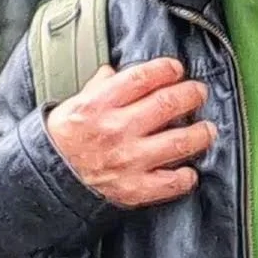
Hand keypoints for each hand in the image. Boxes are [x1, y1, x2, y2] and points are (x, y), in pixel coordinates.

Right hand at [45, 58, 214, 207]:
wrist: (49, 179)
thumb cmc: (63, 140)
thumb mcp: (73, 104)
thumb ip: (99, 87)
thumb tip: (116, 72)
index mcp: (99, 105)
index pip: (142, 78)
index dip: (166, 69)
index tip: (177, 69)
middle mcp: (116, 130)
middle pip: (168, 104)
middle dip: (191, 94)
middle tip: (199, 93)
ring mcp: (128, 160)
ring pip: (179, 142)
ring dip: (201, 134)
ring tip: (208, 129)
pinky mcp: (135, 188)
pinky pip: (172, 182)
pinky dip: (187, 176)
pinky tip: (191, 170)